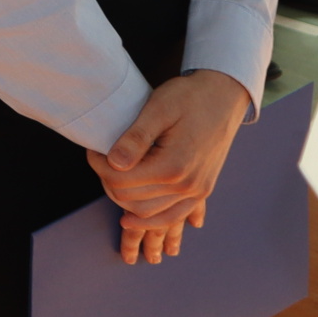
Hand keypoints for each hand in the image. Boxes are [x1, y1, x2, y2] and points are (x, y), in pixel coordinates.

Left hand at [85, 70, 250, 264]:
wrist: (223, 97)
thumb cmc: (189, 97)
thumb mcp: (158, 108)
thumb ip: (136, 138)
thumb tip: (113, 162)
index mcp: (174, 165)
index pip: (121, 180)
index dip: (100, 166)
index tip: (94, 149)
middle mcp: (187, 186)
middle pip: (131, 199)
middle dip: (108, 181)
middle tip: (101, 159)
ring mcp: (197, 192)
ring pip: (148, 214)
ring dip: (124, 200)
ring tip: (113, 176)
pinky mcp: (201, 192)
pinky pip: (171, 217)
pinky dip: (149, 219)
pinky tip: (130, 217)